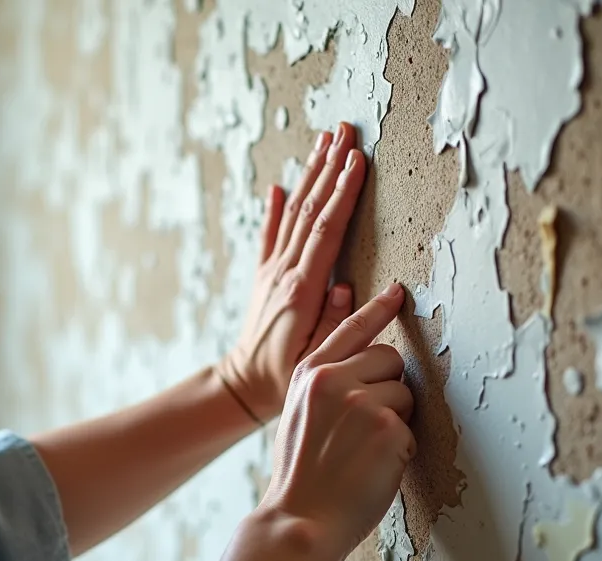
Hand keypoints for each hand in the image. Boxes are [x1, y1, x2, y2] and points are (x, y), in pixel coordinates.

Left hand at [218, 122, 366, 420]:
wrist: (243, 387)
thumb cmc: (287, 379)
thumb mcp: (320, 358)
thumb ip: (338, 324)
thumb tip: (350, 287)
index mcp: (302, 290)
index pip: (326, 230)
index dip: (343, 193)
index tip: (357, 159)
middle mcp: (284, 273)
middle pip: (310, 210)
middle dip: (329, 168)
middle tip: (344, 131)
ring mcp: (272, 273)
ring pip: (293, 214)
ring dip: (309, 176)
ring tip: (323, 143)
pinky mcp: (265, 279)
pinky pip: (269, 236)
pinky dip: (274, 209)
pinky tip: (278, 188)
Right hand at [255, 285, 416, 556]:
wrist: (301, 518)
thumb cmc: (302, 475)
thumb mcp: (298, 415)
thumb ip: (324, 385)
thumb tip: (362, 369)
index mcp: (308, 374)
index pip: (349, 329)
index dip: (377, 310)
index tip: (397, 293)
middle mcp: (332, 379)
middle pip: (390, 358)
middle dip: (389, 387)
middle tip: (366, 427)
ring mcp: (361, 401)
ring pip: (405, 393)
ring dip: (396, 421)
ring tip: (365, 451)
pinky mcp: (387, 426)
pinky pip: (411, 427)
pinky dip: (400, 449)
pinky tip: (373, 467)